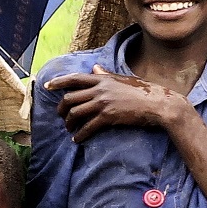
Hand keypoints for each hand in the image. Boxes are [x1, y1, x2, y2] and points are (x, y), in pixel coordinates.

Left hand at [46, 66, 189, 142]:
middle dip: (61, 109)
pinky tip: (77, 139)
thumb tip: (94, 68)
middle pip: (70, 98)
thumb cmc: (143, 91)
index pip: (75, 78)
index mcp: (103, 78)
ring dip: (68, 123)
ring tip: (69, 129)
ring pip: (75, 113)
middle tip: (61, 116)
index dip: (59, 82)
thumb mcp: (122, 79)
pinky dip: (79, 135)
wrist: (159, 104)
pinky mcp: (108, 116)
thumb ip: (106, 75)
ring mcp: (103, 102)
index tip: (47, 86)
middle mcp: (100, 89)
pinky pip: (87, 127)